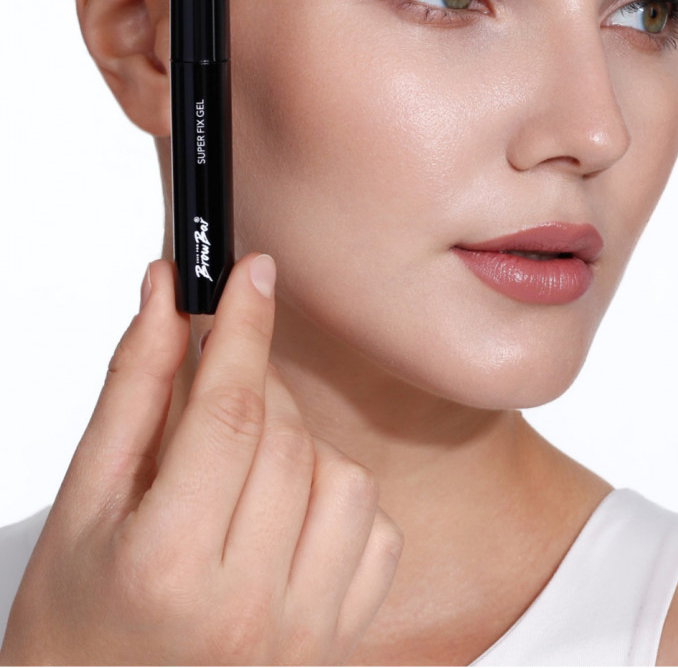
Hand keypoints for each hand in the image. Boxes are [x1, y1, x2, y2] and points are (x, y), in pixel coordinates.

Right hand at [0, 255, 402, 664]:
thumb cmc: (74, 624)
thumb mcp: (84, 502)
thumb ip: (132, 389)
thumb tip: (166, 294)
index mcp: (167, 567)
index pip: (228, 411)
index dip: (244, 326)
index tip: (252, 272)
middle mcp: (248, 607)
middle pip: (285, 436)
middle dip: (256, 385)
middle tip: (219, 381)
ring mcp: (303, 633)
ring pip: (342, 476)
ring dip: (298, 447)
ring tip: (241, 469)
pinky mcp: (340, 642)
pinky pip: (376, 532)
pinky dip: (338, 501)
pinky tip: (286, 514)